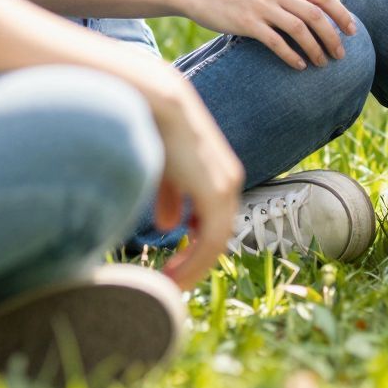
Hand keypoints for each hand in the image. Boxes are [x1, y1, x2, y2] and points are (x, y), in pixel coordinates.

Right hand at [143, 78, 242, 286]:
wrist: (159, 104)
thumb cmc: (158, 129)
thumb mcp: (165, 170)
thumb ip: (171, 196)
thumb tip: (171, 225)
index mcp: (218, 175)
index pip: (213, 221)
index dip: (195, 247)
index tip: (174, 267)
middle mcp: (229, 182)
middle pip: (217, 234)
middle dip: (195, 261)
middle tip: (174, 282)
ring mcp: (225, 189)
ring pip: (216, 242)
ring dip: (194, 266)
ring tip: (173, 283)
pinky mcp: (216, 195)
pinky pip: (211, 240)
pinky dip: (194, 261)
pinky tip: (175, 274)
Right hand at [173, 0, 358, 68]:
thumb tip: (320, 14)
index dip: (341, 14)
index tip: (352, 31)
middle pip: (316, 15)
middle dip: (333, 37)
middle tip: (340, 55)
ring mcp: (262, 6)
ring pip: (300, 30)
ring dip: (315, 49)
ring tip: (322, 63)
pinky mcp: (247, 23)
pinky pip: (276, 42)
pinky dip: (291, 56)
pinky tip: (299, 66)